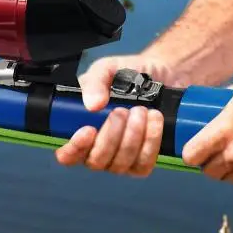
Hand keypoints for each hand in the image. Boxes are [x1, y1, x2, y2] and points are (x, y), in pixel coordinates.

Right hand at [55, 54, 184, 177]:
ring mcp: (121, 160)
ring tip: (141, 110)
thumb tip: (92, 105)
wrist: (164, 75)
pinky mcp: (143, 162)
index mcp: (81, 130)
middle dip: (111, 135)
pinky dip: (150, 141)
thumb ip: (95, 82)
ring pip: (121, 163)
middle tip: (123, 110)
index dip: (74, 148)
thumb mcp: (108, 68)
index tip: (88, 129)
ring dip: (133, 135)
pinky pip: (143, 164)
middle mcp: (98, 150)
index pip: (68, 154)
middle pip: (96, 160)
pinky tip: (153, 121)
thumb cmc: (131, 75)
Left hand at [180, 83, 232, 189]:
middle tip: (216, 152)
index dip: (191, 152)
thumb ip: (222, 105)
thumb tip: (204, 108)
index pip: (191, 155)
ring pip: (227, 179)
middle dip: (209, 162)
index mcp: (225, 131)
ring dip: (228, 171)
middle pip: (208, 171)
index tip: (195, 149)